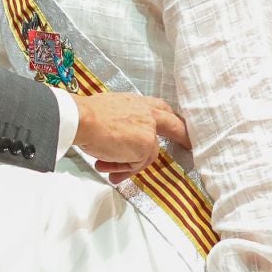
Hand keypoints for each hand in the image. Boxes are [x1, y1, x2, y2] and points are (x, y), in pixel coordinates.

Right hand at [72, 93, 190, 181]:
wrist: (82, 119)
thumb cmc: (86, 115)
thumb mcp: (109, 112)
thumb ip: (122, 123)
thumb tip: (119, 142)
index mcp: (136, 102)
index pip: (159, 108)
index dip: (168, 118)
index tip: (174, 124)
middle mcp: (147, 114)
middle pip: (172, 125)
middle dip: (182, 136)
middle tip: (189, 144)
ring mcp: (149, 130)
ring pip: (146, 154)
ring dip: (126, 165)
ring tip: (106, 166)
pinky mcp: (146, 145)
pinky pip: (137, 164)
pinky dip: (121, 168)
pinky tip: (104, 164)